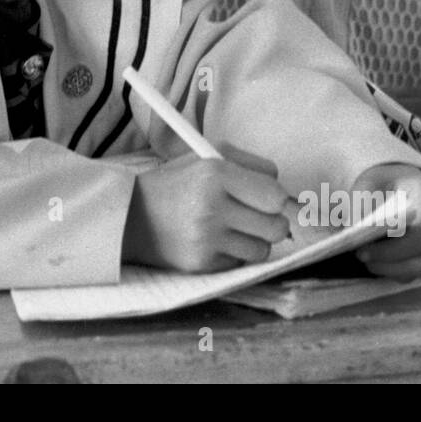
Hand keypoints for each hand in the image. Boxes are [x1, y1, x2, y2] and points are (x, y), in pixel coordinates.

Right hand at [122, 154, 290, 271]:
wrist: (131, 215)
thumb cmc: (177, 183)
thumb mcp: (206, 158)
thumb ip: (250, 167)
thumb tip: (289, 193)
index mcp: (215, 173)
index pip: (275, 195)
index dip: (278, 198)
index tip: (270, 200)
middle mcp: (211, 206)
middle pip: (276, 226)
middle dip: (273, 222)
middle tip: (258, 217)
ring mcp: (206, 239)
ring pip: (262, 249)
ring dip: (255, 240)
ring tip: (234, 229)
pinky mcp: (201, 263)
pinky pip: (240, 262)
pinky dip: (234, 254)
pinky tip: (215, 241)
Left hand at [350, 163, 420, 279]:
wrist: (408, 184)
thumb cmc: (386, 183)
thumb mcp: (368, 184)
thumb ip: (359, 207)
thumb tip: (352, 236)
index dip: (391, 249)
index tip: (361, 250)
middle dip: (387, 262)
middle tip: (360, 257)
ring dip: (391, 269)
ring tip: (368, 258)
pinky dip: (400, 269)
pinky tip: (384, 258)